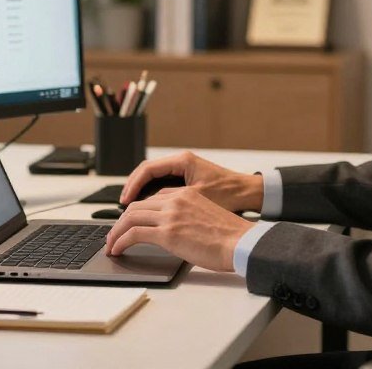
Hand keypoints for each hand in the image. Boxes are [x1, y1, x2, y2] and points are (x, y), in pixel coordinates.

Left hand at [105, 188, 253, 271]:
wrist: (241, 242)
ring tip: (111, 245)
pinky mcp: (167, 233)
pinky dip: (120, 241)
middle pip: (137, 206)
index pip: (153, 199)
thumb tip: (176, 231)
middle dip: (121, 221)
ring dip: (116, 232)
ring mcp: (170, 215)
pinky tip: (117, 250)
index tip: (130, 223)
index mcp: (186, 194)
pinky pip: (133, 234)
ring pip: (130, 217)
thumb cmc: (230, 236)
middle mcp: (176, 200)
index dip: (138, 212)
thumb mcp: (206, 216)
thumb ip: (188, 216)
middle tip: (114, 234)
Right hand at [119, 151, 263, 213]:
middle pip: (147, 172)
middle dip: (132, 188)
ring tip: (130, 208)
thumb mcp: (196, 198)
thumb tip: (148, 210)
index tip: (124, 201)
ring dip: (141, 192)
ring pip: (154, 178)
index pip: (147, 170)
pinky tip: (148, 207)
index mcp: (182, 161)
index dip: (132, 186)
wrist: (250, 194)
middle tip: (121, 205)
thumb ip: (171, 201)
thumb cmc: (229, 194)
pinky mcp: (188, 179)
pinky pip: (163, 183)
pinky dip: (153, 194)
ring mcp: (185, 169)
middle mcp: (181, 162)